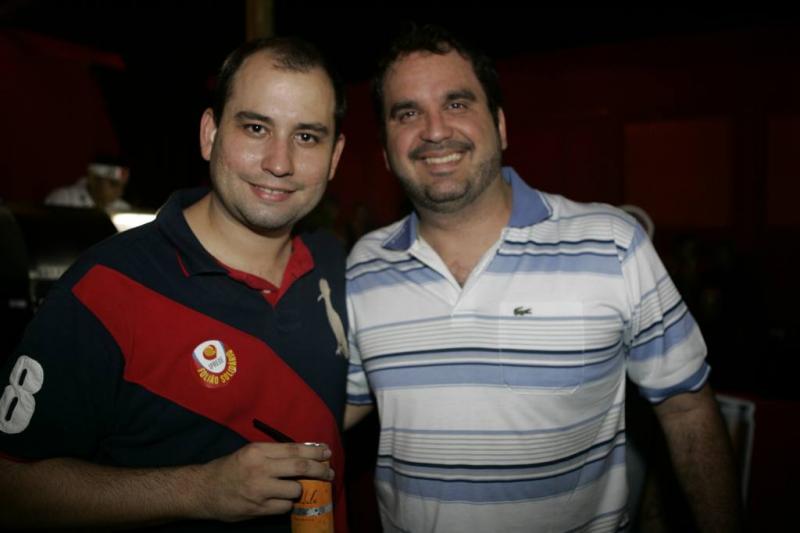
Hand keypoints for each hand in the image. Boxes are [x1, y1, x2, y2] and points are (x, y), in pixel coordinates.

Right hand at [195, 442, 333, 521]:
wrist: (203, 490)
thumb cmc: (229, 469)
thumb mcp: (250, 453)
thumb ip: (274, 454)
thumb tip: (304, 454)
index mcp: (258, 451)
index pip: (294, 449)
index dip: (314, 451)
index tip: (327, 452)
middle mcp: (260, 468)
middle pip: (300, 467)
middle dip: (320, 470)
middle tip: (329, 473)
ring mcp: (259, 490)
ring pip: (295, 490)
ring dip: (300, 490)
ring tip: (297, 489)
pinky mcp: (258, 508)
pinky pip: (285, 507)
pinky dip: (287, 504)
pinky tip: (282, 501)